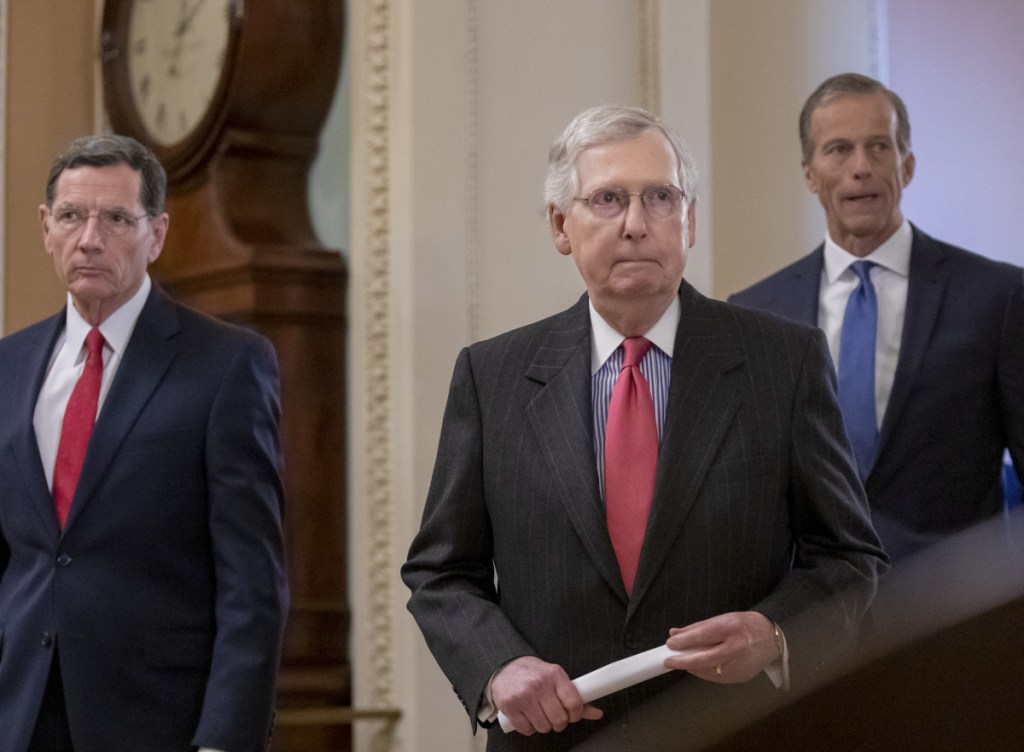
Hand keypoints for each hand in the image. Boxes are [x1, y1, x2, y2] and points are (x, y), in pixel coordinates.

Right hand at [491, 655, 603, 734]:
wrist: (505, 666)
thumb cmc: (534, 674)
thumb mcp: (556, 678)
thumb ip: (575, 697)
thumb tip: (598, 714)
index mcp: (555, 675)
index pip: (574, 703)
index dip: (576, 714)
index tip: (572, 714)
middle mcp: (539, 684)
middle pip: (559, 719)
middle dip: (559, 722)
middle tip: (554, 716)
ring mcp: (523, 696)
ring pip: (543, 727)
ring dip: (543, 725)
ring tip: (539, 714)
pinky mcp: (510, 706)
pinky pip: (527, 730)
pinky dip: (529, 728)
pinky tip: (527, 716)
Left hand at [664, 611, 778, 682]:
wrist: (772, 638)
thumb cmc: (745, 625)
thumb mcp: (722, 619)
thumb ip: (697, 627)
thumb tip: (675, 634)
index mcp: (731, 628)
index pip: (704, 636)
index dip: (685, 641)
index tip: (670, 644)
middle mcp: (738, 647)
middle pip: (706, 658)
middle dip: (684, 661)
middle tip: (669, 661)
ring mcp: (742, 664)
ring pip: (711, 671)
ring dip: (693, 668)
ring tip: (682, 663)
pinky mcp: (743, 676)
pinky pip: (719, 678)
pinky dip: (706, 673)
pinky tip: (698, 668)